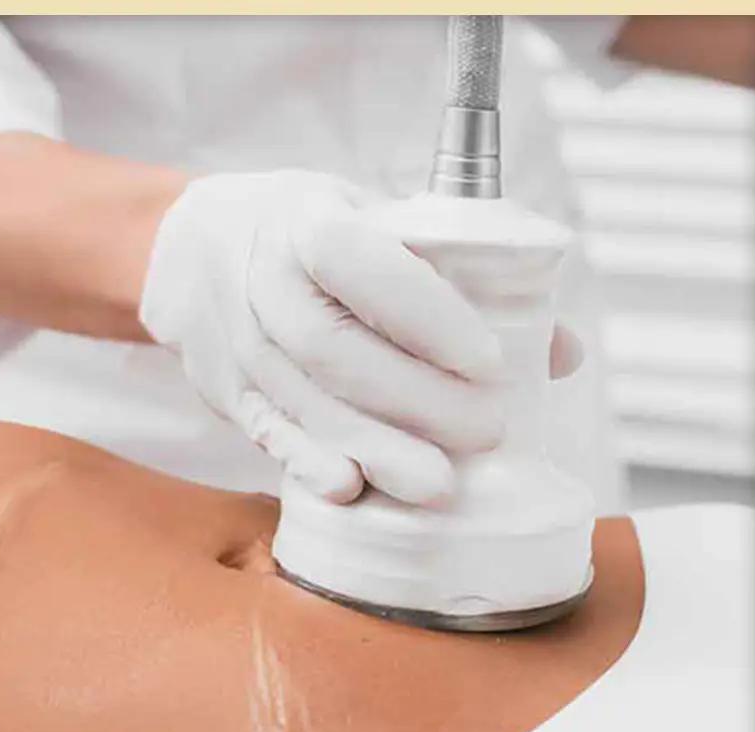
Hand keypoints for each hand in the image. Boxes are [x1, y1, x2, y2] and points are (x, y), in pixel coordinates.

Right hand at [140, 171, 578, 504]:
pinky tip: (350, 489)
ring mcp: (240, 344)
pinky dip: (307, 463)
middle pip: (335, 350)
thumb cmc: (306, 234)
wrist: (194, 255)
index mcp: (304, 220)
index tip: (492, 360)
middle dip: (416, 399)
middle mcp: (264, 282)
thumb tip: (559, 352)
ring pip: (305, 403)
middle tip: (486, 432)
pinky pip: (267, 433)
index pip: (360, 262)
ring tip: (437, 485)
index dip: (426, 314)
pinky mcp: (229, 393)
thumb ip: (461, 277)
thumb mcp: (372, 220)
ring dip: (374, 447)